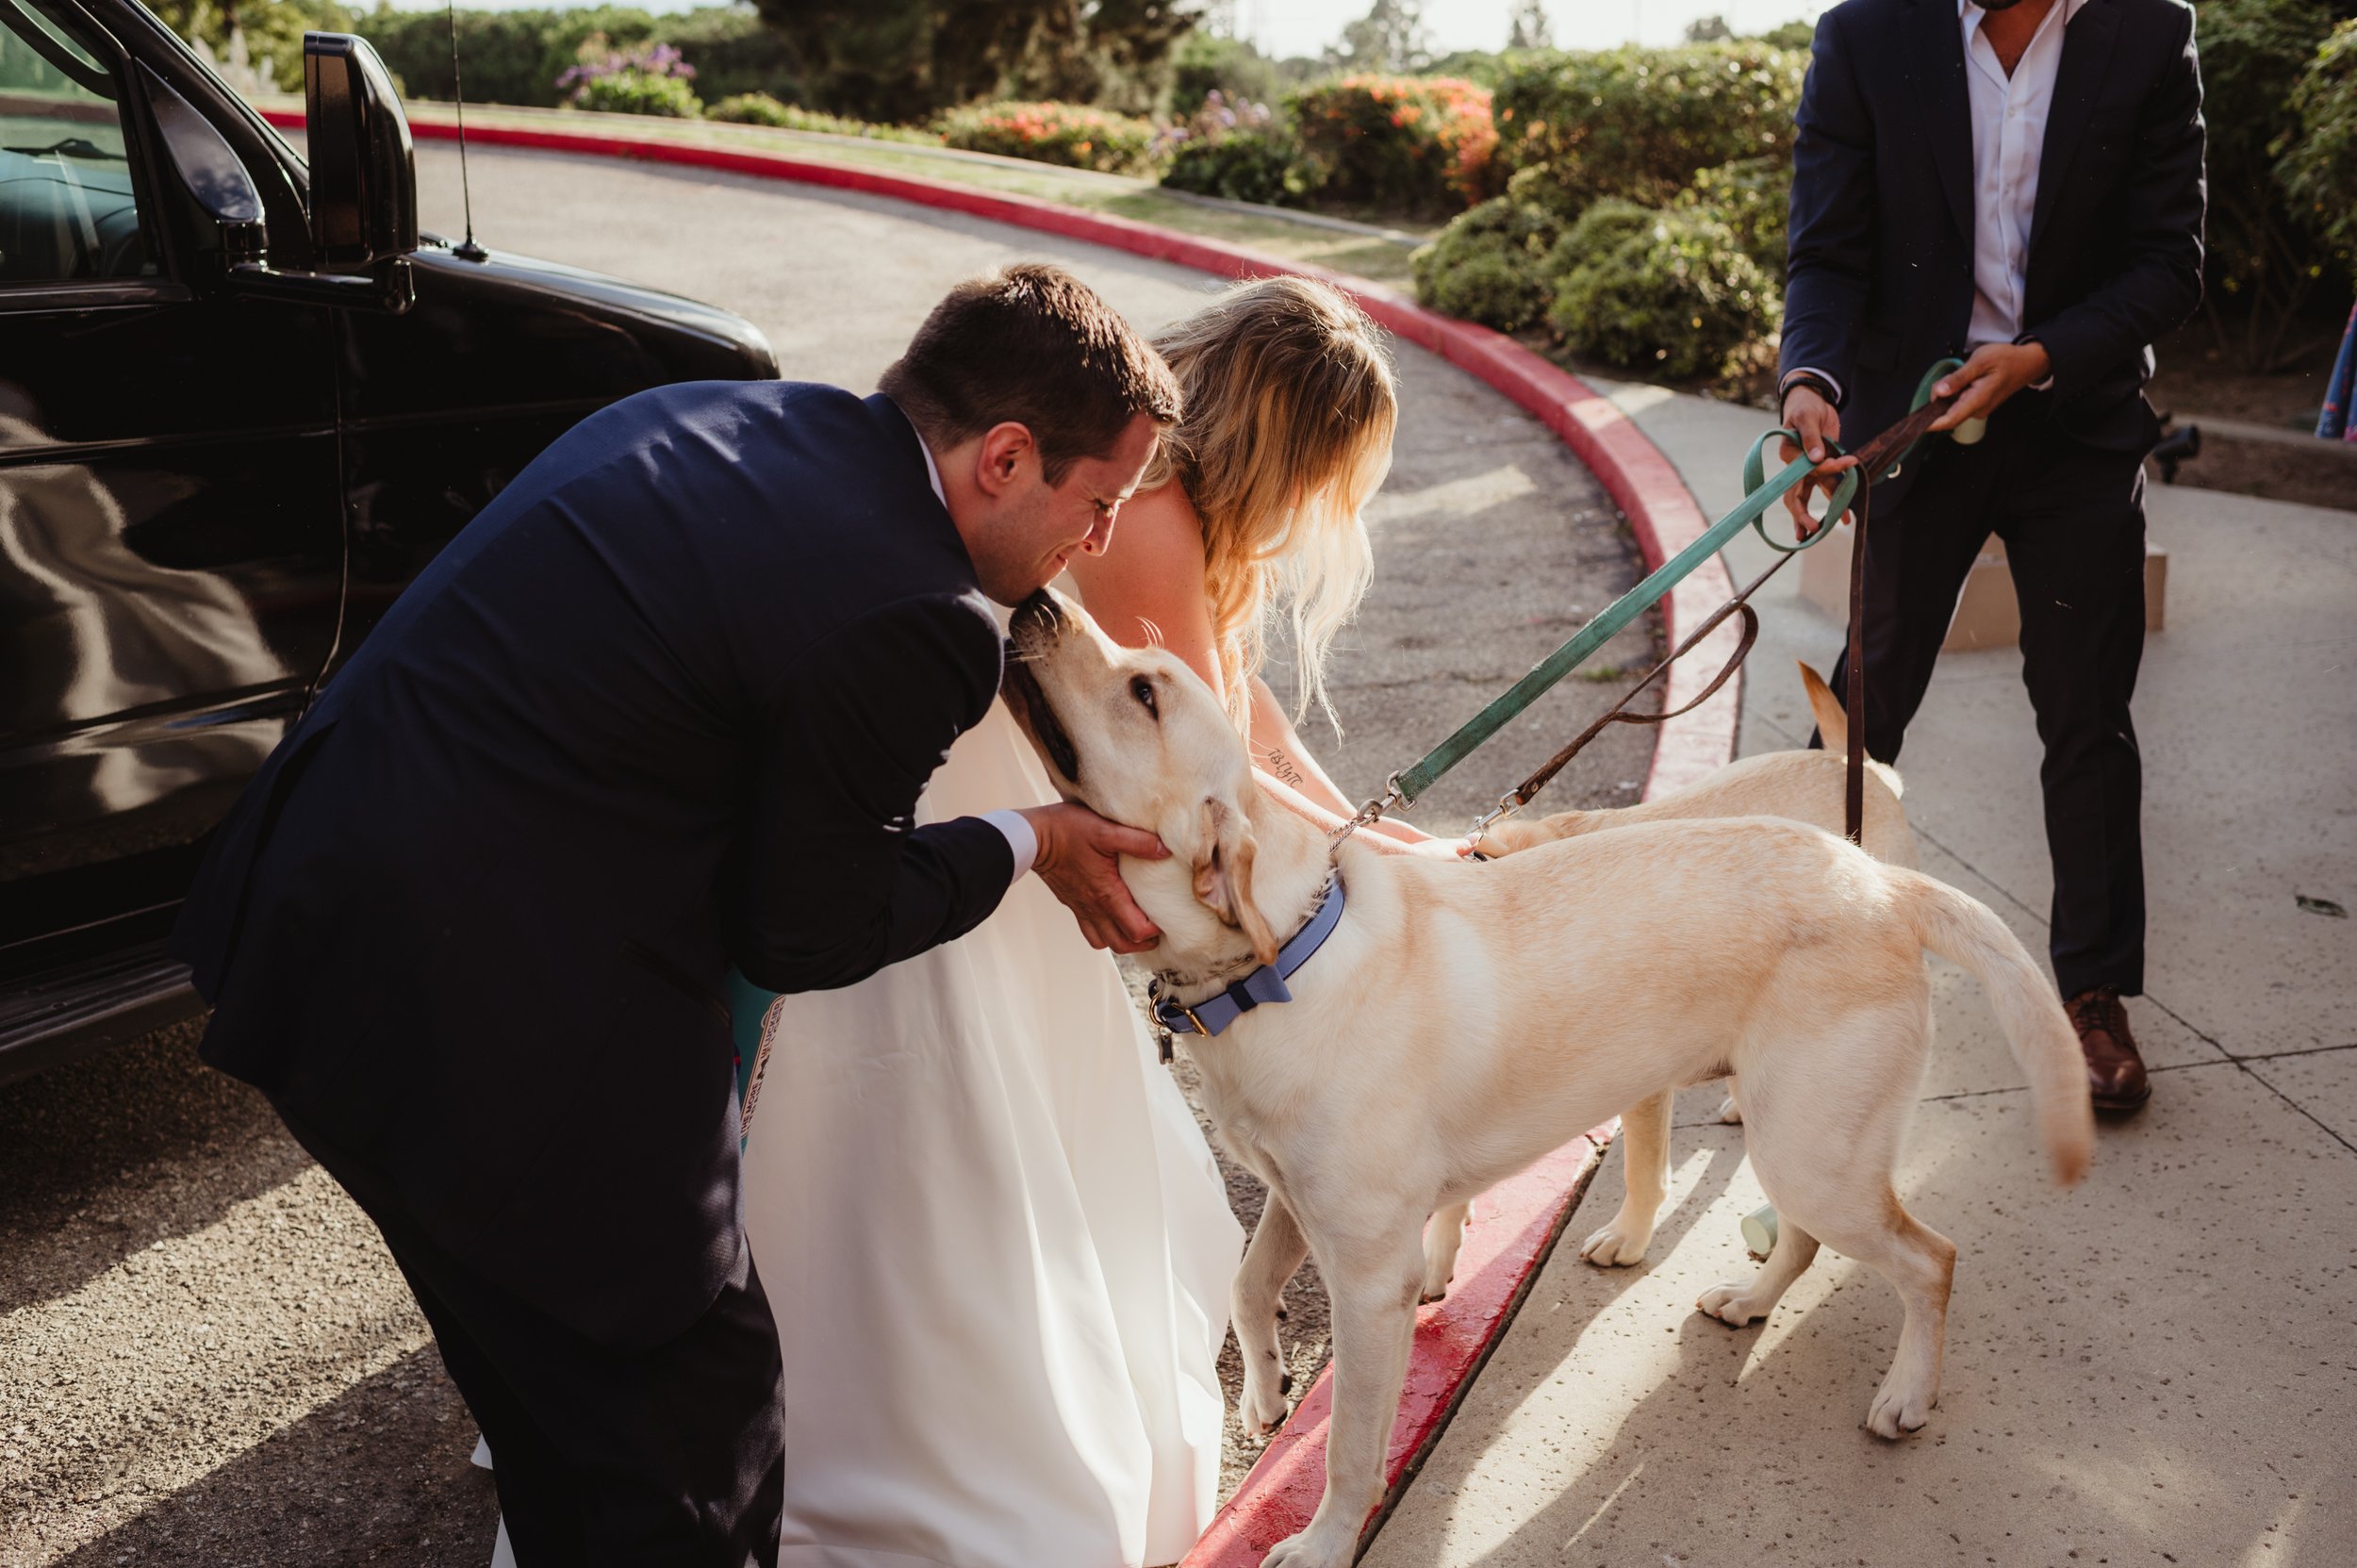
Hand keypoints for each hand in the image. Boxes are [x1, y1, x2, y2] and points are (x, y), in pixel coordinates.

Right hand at [1019, 803, 1167, 954]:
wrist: (1032, 838)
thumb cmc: (1068, 831)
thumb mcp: (1105, 829)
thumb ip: (1137, 841)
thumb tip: (1165, 850)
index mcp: (1106, 894)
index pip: (1136, 930)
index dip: (1156, 929)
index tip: (1167, 916)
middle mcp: (1094, 908)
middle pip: (1123, 945)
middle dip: (1144, 942)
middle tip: (1158, 928)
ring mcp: (1081, 909)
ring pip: (1106, 943)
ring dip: (1124, 940)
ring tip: (1138, 927)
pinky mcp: (1073, 905)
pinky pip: (1091, 932)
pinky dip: (1106, 933)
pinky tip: (1114, 918)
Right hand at [1777, 384, 1857, 539]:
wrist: (1813, 401)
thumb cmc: (1805, 407)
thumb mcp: (1806, 417)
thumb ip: (1811, 437)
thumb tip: (1817, 458)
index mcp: (1788, 455)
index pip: (1802, 471)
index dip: (1820, 472)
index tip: (1839, 464)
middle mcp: (1797, 466)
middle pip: (1796, 494)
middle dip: (1802, 514)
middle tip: (1810, 530)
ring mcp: (1811, 469)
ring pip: (1815, 494)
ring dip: (1824, 511)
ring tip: (1832, 528)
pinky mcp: (1824, 467)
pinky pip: (1830, 485)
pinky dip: (1838, 498)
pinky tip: (1845, 515)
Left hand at [1928, 341, 2050, 431]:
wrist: (2027, 362)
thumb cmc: (2007, 359)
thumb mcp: (1980, 361)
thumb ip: (1958, 378)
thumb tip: (1940, 391)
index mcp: (1977, 401)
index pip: (1949, 420)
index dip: (1930, 423)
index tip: (1915, 422)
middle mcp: (1977, 409)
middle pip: (1947, 413)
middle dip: (1939, 399)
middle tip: (1948, 378)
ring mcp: (1979, 408)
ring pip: (1952, 407)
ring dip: (1948, 395)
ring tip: (1962, 376)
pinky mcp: (1979, 405)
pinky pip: (1959, 403)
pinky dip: (1955, 393)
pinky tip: (1965, 380)